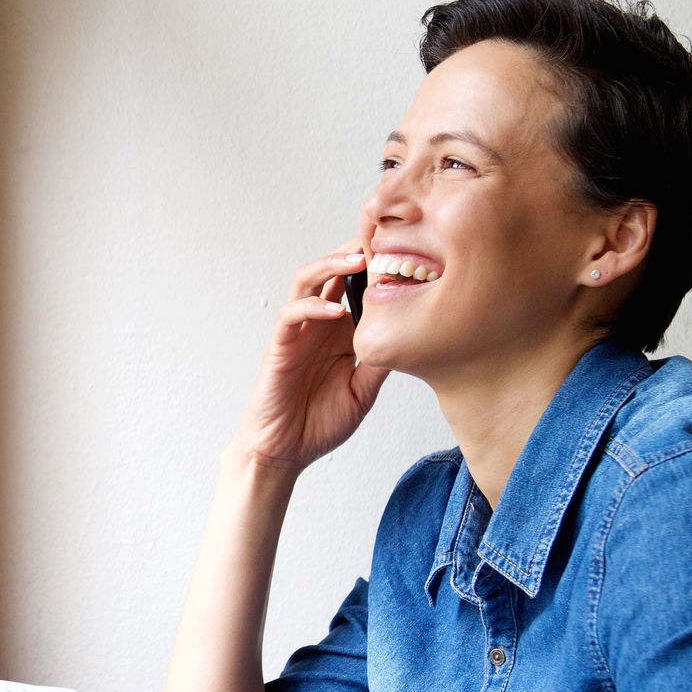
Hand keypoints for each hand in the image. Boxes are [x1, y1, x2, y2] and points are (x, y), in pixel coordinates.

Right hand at [231, 241, 387, 472]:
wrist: (285, 451)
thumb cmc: (320, 422)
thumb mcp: (364, 391)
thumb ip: (380, 363)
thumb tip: (411, 337)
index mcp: (342, 330)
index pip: (357, 285)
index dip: (377, 266)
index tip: (407, 253)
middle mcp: (320, 323)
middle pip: (333, 271)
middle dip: (356, 251)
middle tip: (383, 239)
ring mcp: (298, 331)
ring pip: (308, 281)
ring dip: (331, 265)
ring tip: (359, 259)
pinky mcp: (280, 346)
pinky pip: (292, 315)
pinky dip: (313, 307)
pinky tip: (337, 311)